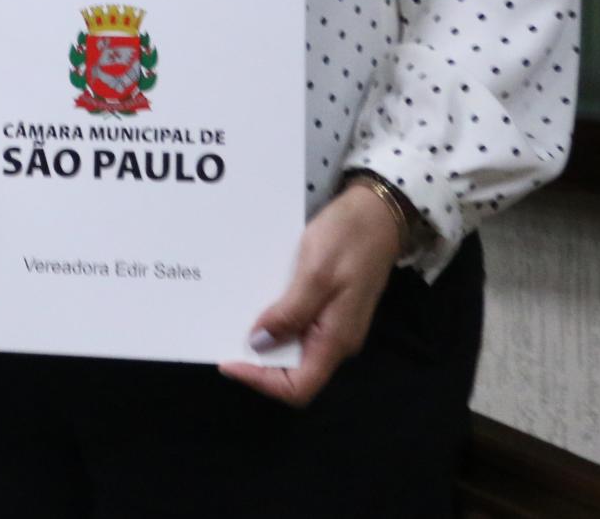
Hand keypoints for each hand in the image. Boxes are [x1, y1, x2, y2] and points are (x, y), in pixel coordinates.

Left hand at [219, 183, 405, 405]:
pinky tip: (252, 302)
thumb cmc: (348, 239)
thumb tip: (257, 345)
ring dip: (261, 339)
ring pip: (291, 348)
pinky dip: (272, 319)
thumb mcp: (315, 273)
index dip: (261, 382)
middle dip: (256, 361)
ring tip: (230, 319)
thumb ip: (289, 313)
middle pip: (292, 372)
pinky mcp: (326, 306)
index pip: (298, 388)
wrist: (377, 212)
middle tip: (222, 336)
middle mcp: (334, 340)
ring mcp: (331, 324)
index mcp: (335, 340)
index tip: (227, 360)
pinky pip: (295, 324)